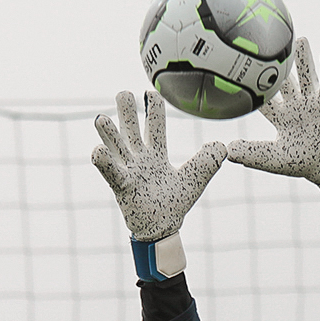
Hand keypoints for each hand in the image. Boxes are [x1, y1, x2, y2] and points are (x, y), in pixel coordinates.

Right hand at [92, 90, 225, 240]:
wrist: (163, 229)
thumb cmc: (174, 204)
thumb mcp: (195, 179)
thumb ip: (207, 162)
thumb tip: (222, 146)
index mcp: (155, 154)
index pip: (154, 125)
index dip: (153, 108)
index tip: (150, 92)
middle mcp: (139, 158)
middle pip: (130, 129)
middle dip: (126, 112)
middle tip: (123, 93)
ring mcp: (128, 171)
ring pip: (116, 147)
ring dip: (107, 133)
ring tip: (100, 118)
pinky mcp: (122, 186)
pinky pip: (110, 172)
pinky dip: (103, 162)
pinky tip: (97, 151)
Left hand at [226, 37, 319, 185]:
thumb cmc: (302, 165)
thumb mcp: (273, 159)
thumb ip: (253, 153)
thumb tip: (228, 151)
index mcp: (282, 117)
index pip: (264, 98)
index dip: (252, 85)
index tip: (240, 67)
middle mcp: (296, 106)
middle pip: (286, 81)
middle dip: (279, 64)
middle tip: (270, 42)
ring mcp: (313, 104)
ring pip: (308, 77)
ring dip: (305, 59)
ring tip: (301, 40)